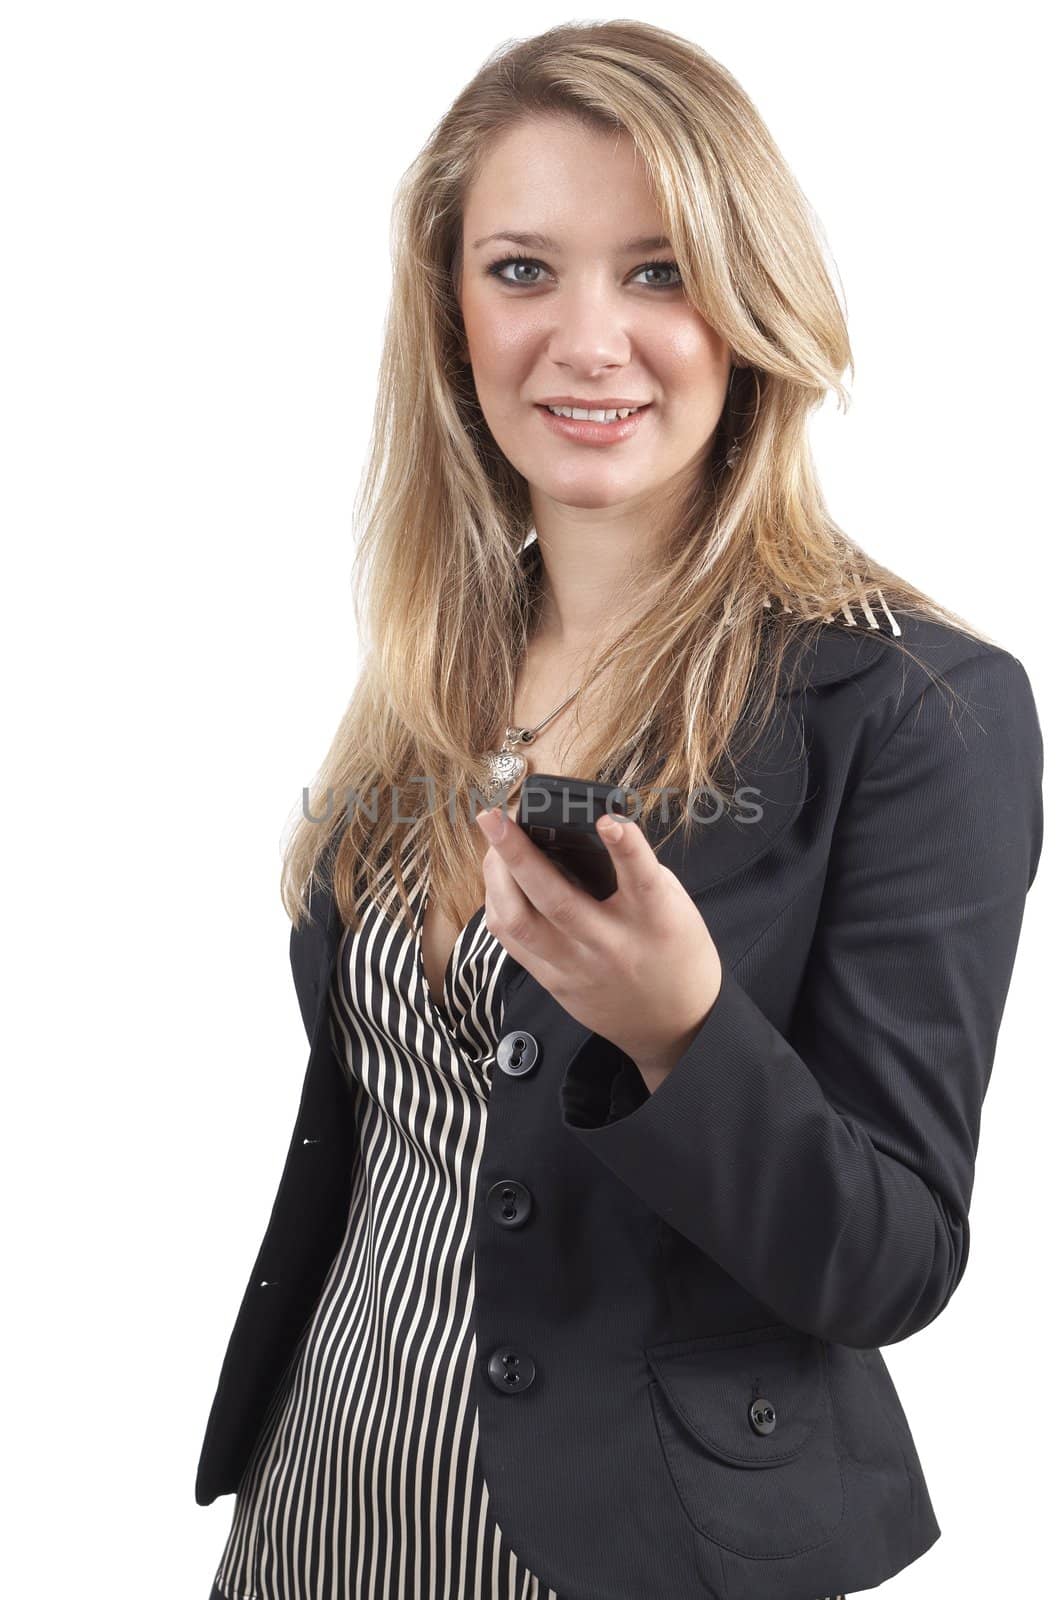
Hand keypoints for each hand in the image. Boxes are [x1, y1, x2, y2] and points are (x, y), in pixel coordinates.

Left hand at [474, 806, 722, 1087]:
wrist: (673, 1026)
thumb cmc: (675, 952)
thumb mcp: (673, 907)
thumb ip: (635, 873)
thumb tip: (585, 833)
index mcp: (654, 921)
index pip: (641, 880)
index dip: (626, 848)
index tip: (607, 819)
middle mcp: (611, 945)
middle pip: (556, 900)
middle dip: (518, 854)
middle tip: (493, 817)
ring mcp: (577, 967)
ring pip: (520, 923)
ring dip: (496, 879)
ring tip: (491, 842)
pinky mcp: (554, 982)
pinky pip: (511, 942)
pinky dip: (498, 903)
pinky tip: (498, 879)